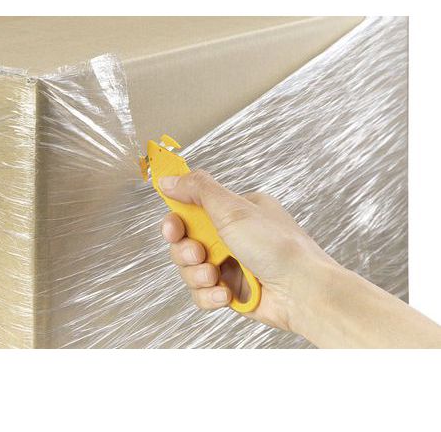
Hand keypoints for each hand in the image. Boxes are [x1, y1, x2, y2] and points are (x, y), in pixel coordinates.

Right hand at [159, 170, 336, 333]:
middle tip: (199, 253)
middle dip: (185, 251)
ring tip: (216, 276)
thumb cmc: (278, 247)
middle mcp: (230, 236)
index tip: (173, 228)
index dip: (176, 221)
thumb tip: (169, 178)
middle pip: (184, 242)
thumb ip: (198, 190)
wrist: (303, 292)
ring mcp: (230, 264)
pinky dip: (210, 295)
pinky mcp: (230, 290)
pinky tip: (226, 294)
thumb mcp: (234, 209)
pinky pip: (202, 293)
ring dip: (198, 275)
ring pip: (189, 270)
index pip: (191, 210)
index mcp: (233, 211)